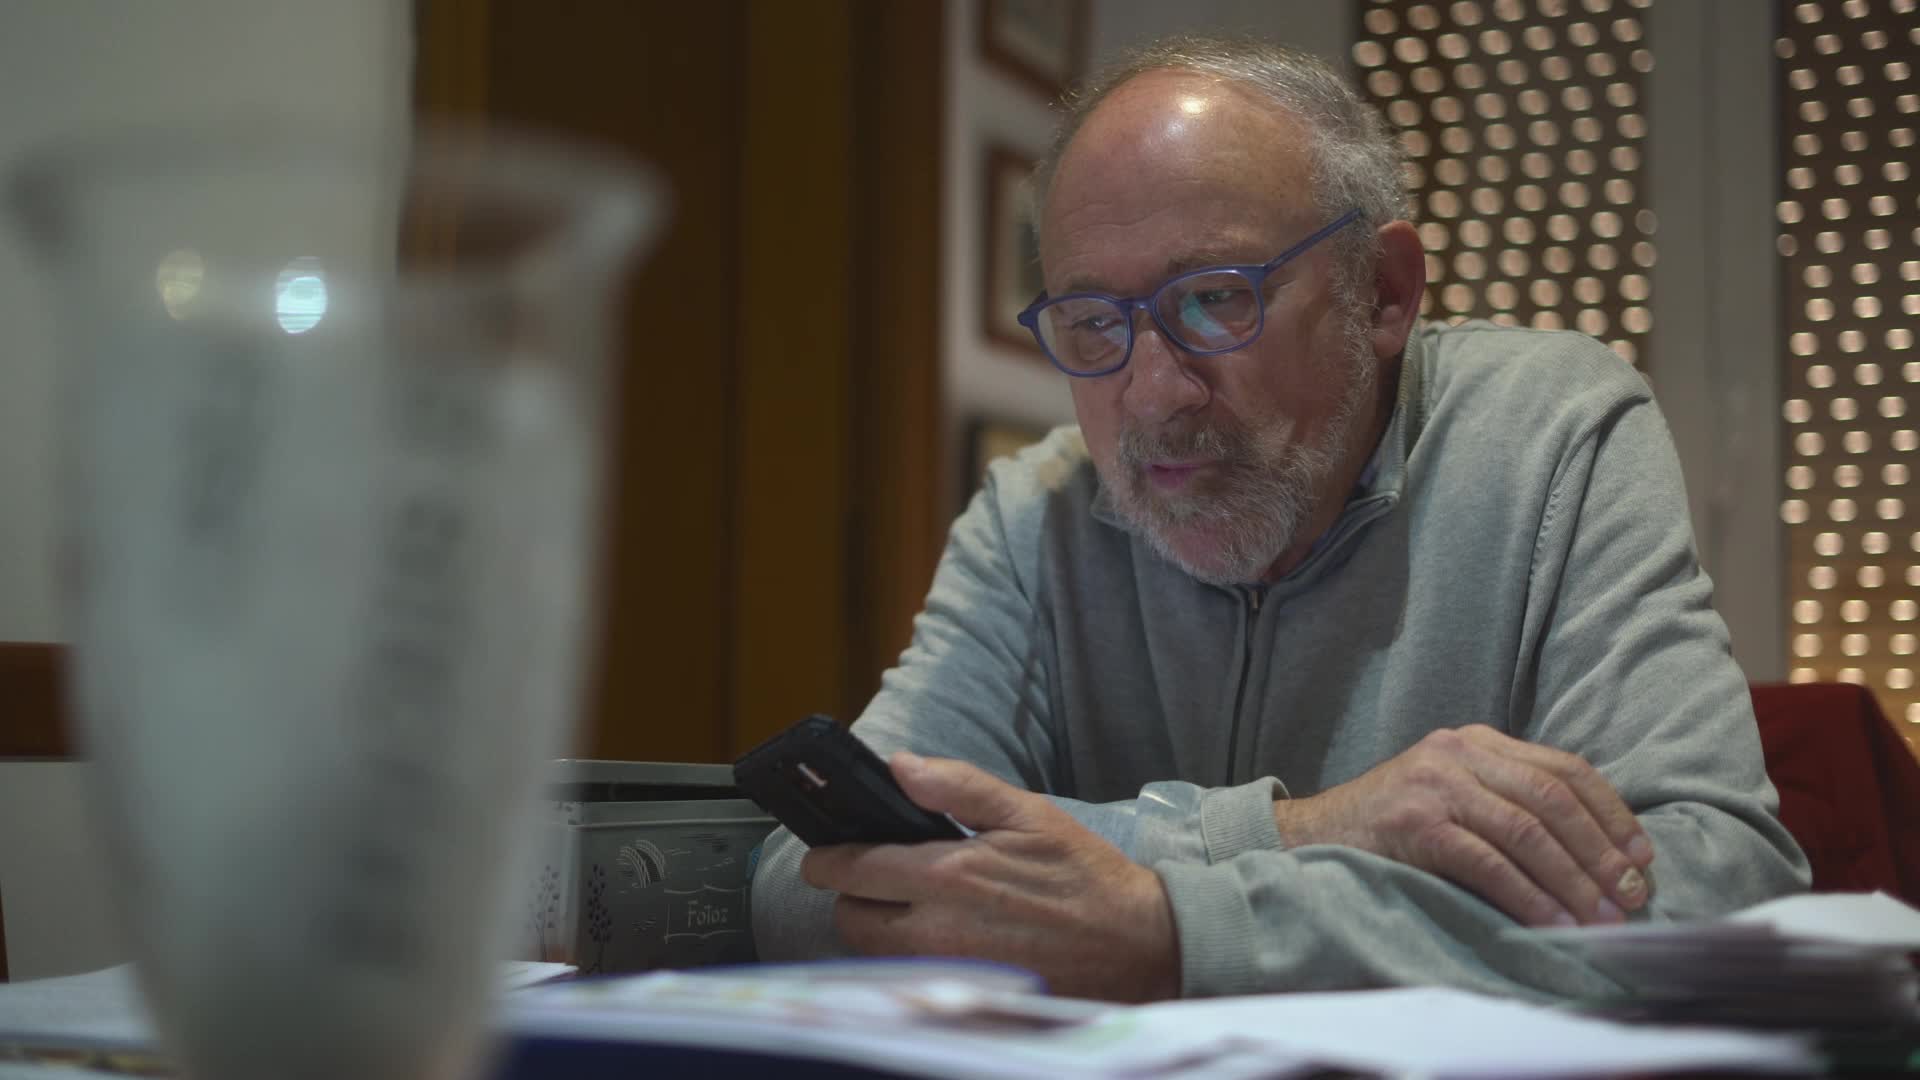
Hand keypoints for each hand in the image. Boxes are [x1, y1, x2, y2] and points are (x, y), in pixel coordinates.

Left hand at [800, 752, 1179, 1001]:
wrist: (1135, 944)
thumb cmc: (1083, 876)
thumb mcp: (1027, 813)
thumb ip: (959, 787)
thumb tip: (902, 766)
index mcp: (949, 876)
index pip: (852, 870)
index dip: (828, 859)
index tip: (825, 853)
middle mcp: (937, 931)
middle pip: (849, 920)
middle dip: (851, 896)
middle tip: (874, 879)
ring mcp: (947, 971)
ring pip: (873, 954)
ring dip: (876, 928)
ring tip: (905, 906)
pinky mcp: (962, 997)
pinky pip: (908, 978)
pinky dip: (906, 958)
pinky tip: (934, 938)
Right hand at [1272, 725, 1655, 927]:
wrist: (1310, 833)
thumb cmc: (1390, 823)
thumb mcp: (1451, 792)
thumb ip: (1505, 797)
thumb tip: (1591, 848)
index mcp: (1476, 740)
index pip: (1563, 768)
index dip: (1611, 812)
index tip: (1641, 855)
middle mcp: (1458, 753)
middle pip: (1553, 798)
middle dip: (1600, 852)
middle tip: (1631, 895)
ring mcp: (1436, 785)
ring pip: (1527, 831)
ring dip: (1573, 880)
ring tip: (1600, 917)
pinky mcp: (1416, 824)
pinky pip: (1488, 862)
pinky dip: (1527, 896)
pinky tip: (1550, 923)